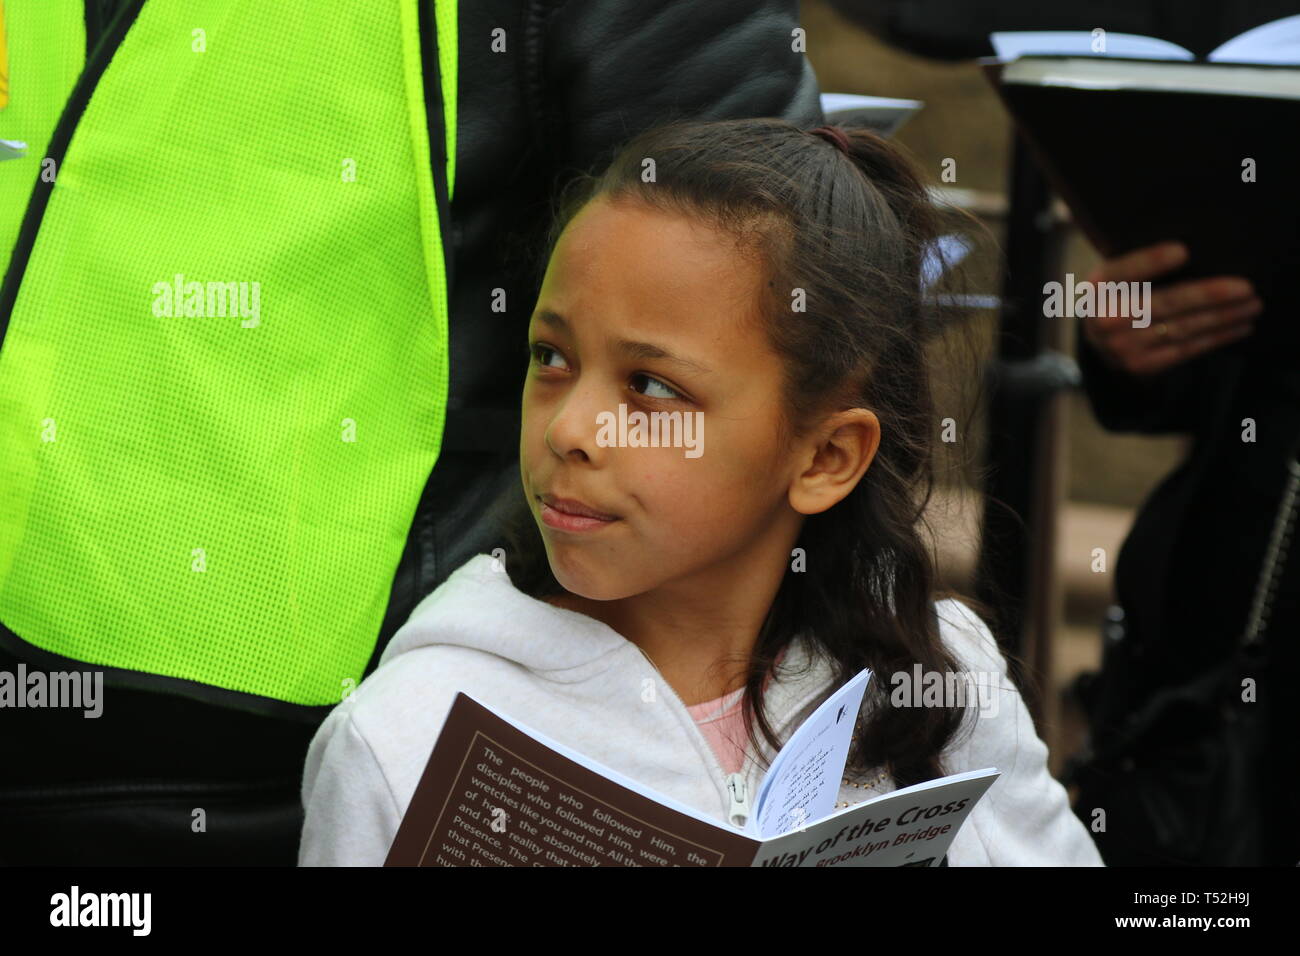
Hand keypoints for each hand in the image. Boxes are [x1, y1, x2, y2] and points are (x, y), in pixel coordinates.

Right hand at [1081, 241, 1261, 376]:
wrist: (1101, 340)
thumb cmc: (1121, 294)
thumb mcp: (1117, 275)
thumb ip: (1140, 265)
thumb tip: (1193, 249)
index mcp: (1097, 287)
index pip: (1123, 271)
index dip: (1150, 262)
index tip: (1182, 251)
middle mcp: (1104, 319)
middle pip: (1162, 304)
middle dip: (1207, 295)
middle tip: (1245, 287)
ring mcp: (1121, 347)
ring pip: (1180, 328)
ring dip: (1222, 317)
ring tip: (1252, 305)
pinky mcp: (1139, 365)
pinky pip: (1184, 350)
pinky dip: (1215, 338)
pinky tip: (1238, 326)